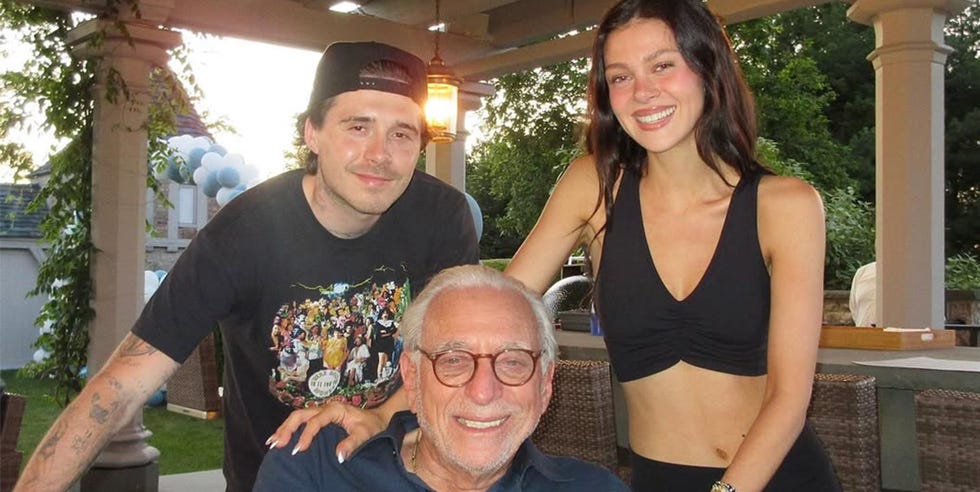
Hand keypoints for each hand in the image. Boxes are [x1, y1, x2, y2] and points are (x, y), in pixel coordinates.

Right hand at [266, 402, 385, 460]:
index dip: (306, 435)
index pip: (316, 421)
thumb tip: (338, 456)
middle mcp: (325, 408)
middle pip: (301, 414)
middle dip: (287, 428)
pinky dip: (289, 429)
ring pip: (298, 417)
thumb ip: (352, 444)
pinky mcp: (319, 418)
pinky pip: (301, 421)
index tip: (299, 449)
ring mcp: (321, 412)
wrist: (377, 419)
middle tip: (277, 444)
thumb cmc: (371, 425)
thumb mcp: (365, 434)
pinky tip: (280, 439)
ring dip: (284, 428)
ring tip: (272, 442)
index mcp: (335, 409)